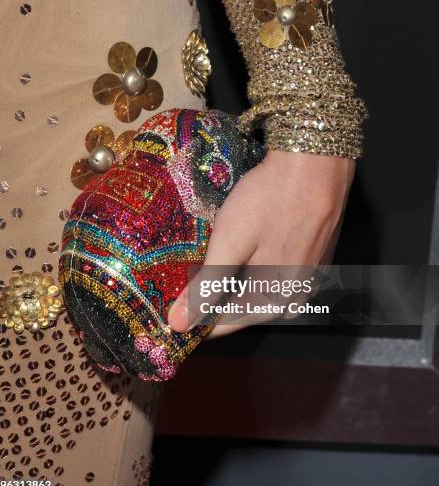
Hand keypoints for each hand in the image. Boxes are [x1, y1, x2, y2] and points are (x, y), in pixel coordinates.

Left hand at [167, 150, 354, 336]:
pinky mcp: (315, 257)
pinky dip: (253, 269)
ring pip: (259, 290)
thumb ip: (207, 286)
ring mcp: (309, 277)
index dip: (193, 318)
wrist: (318, 160)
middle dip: (212, 298)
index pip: (223, 325)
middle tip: (182, 283)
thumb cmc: (272, 199)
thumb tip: (179, 325)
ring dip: (232, 282)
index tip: (169, 310)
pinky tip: (241, 251)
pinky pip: (276, 274)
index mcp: (274, 301)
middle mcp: (296, 298)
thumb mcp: (232, 242)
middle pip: (242, 308)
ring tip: (205, 265)